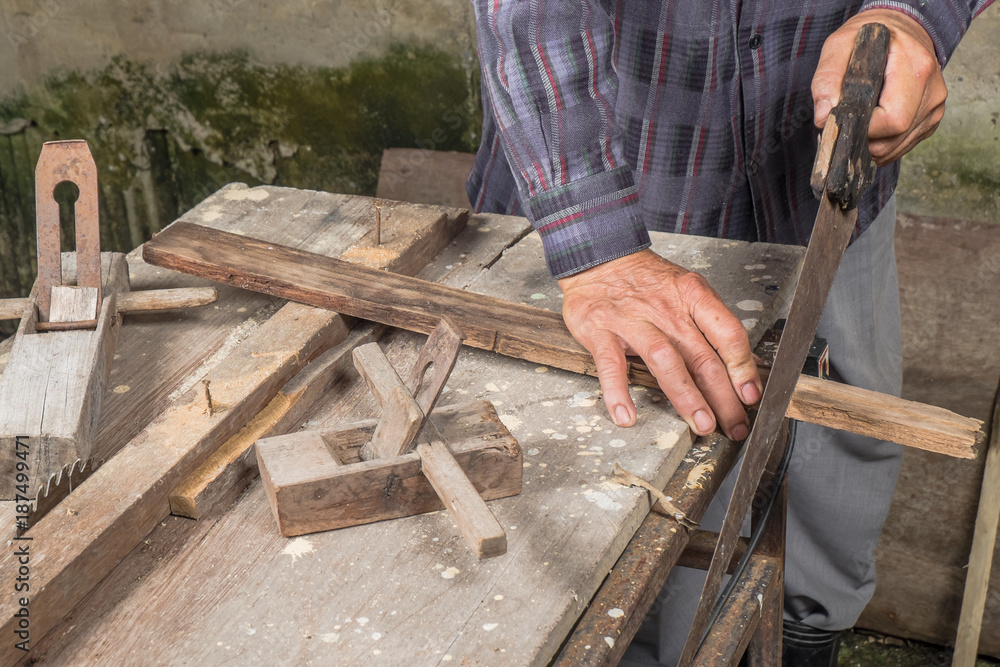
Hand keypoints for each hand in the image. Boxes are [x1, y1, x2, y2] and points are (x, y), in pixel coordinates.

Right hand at [558, 249, 761, 439]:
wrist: (599, 258)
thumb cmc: (646, 281)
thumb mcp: (686, 289)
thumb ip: (710, 323)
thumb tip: (739, 364)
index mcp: (693, 296)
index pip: (728, 333)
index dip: (743, 367)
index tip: (751, 395)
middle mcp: (666, 310)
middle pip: (702, 357)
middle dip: (723, 398)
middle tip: (735, 427)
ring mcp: (632, 321)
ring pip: (665, 361)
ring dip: (686, 397)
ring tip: (701, 425)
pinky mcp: (602, 332)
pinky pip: (611, 366)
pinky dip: (618, 392)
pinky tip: (627, 416)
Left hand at [812, 9, 946, 164]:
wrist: (900, 30)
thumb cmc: (870, 38)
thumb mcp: (840, 45)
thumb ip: (827, 79)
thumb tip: (824, 116)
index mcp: (916, 68)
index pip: (893, 120)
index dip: (863, 128)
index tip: (845, 119)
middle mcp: (932, 90)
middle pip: (895, 138)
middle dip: (864, 140)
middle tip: (846, 123)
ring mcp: (934, 107)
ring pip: (898, 147)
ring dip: (872, 144)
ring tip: (858, 122)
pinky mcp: (930, 119)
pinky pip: (903, 145)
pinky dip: (883, 144)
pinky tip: (872, 126)